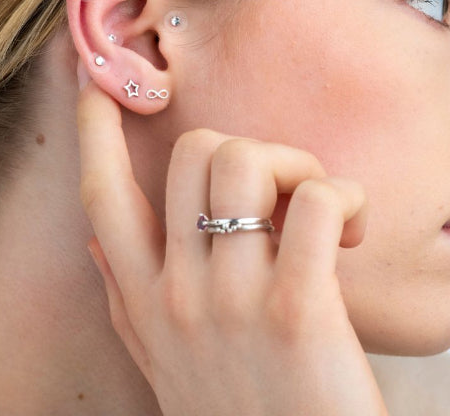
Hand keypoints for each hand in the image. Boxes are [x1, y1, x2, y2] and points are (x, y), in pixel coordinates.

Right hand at [77, 78, 385, 414]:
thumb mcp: (162, 365)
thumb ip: (126, 303)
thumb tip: (96, 245)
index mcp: (146, 303)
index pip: (102, 197)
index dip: (96, 131)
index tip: (99, 85)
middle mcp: (179, 294)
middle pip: (195, 156)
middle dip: (248, 150)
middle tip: (285, 192)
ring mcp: (234, 300)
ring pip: (248, 162)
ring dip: (296, 166)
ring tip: (323, 212)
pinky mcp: (299, 310)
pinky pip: (315, 202)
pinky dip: (343, 197)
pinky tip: (353, 231)